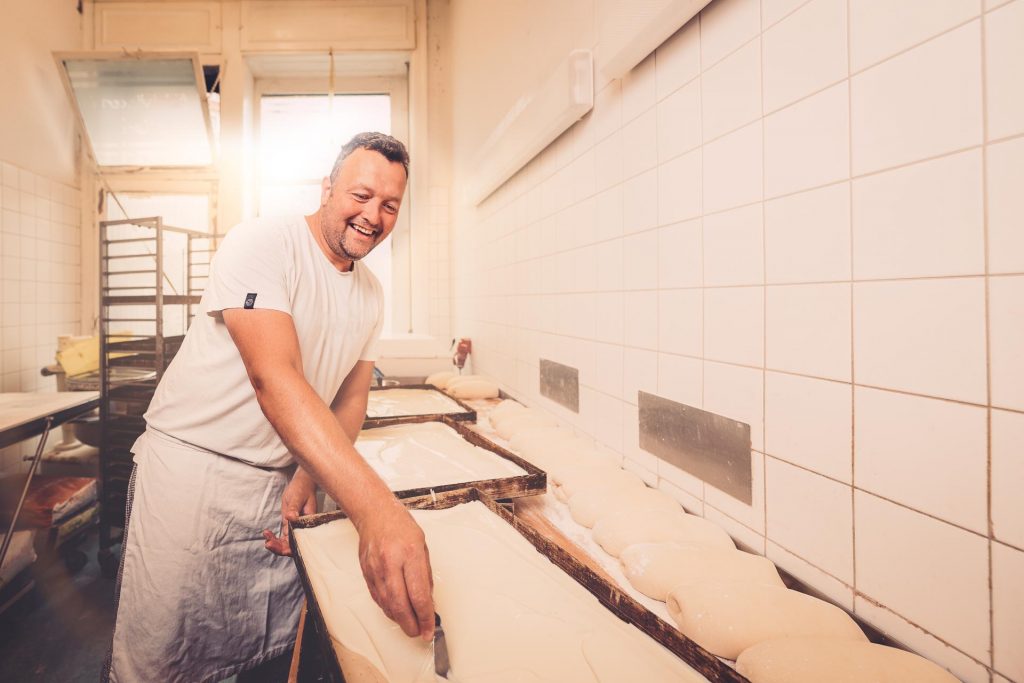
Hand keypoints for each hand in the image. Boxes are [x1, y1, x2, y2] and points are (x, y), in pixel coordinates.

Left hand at [263, 471, 317, 555]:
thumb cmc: (303, 488)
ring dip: (275, 543)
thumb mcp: (298, 497)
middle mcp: (303, 528)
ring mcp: (296, 527)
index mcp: (309, 524)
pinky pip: (282, 536)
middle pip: (293, 545)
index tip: (282, 549)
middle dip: (280, 548)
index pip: (301, 542)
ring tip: (266, 537)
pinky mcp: (289, 524)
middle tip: (268, 544)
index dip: (292, 548)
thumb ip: (294, 508)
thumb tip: (290, 518)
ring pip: (286, 542)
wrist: (301, 483)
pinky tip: (266, 533)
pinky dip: (274, 537)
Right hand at [355, 500, 434, 640]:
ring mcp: (375, 569)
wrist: (374, 514)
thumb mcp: (423, 546)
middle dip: (411, 624)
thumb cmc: (401, 527)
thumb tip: (428, 602)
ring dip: (399, 619)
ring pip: (387, 604)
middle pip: (400, 604)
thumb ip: (425, 575)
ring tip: (410, 625)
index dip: (425, 616)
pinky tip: (396, 613)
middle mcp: (391, 562)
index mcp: (410, 554)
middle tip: (419, 633)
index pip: (419, 594)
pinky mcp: (366, 573)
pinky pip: (377, 598)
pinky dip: (388, 609)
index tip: (430, 628)